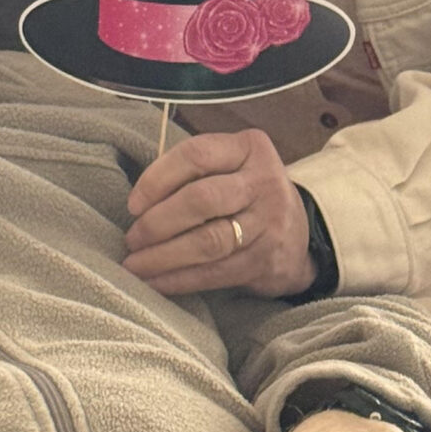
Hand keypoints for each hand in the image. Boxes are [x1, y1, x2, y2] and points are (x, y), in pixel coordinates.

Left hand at [123, 128, 313, 298]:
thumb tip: (138, 203)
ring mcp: (269, 222)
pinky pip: (215, 272)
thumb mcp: (230, 166)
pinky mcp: (266, 259)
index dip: (156, 179)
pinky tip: (156, 282)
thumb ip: (192, 171)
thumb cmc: (245, 194)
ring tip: (135, 265)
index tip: (133, 204)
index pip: (195, 155)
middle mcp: (264, 181)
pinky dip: (180, 279)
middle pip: (200, 200)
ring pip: (208, 241)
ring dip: (163, 256)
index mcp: (249, 148)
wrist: (298, 234)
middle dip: (157, 222)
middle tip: (132, 238)